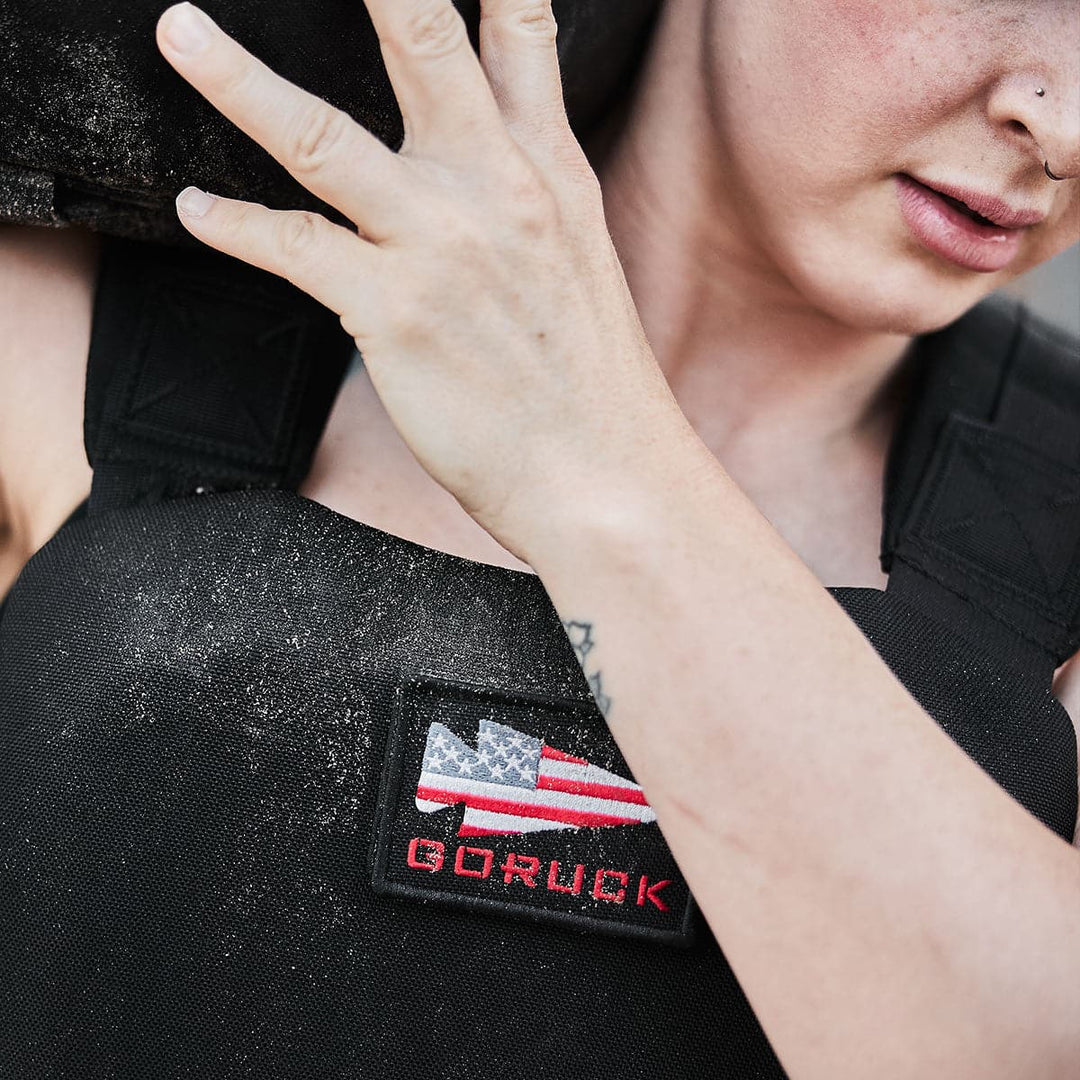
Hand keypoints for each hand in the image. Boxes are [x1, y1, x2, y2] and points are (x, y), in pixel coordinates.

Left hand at [155, 0, 689, 560]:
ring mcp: (441, 245)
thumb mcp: (576, 261)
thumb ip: (526, 197)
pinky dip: (235, 224)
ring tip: (181, 34)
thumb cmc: (587, 383)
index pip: (520, 31)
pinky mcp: (393, 310)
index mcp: (550, 169)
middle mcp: (496, 187)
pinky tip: (200, 209)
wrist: (602, 474)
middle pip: (420, 38)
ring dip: (237, 78)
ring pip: (320, 135)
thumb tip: (476, 174)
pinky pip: (292, 247)